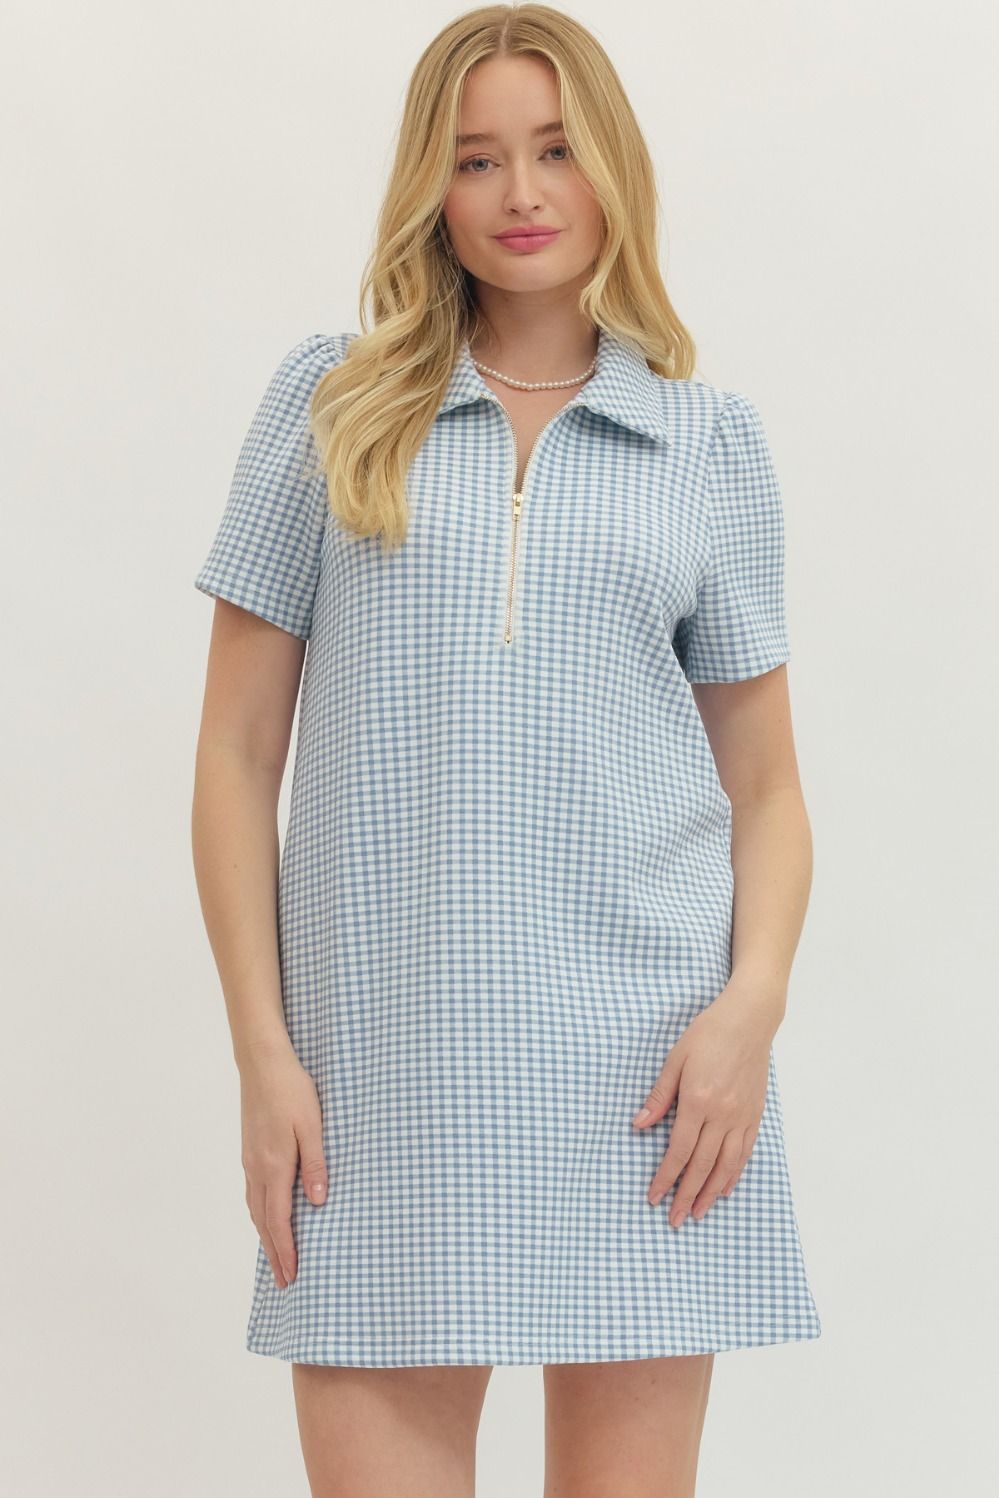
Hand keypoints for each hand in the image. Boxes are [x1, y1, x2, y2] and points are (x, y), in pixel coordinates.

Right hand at [238, 1040, 328, 1286]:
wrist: (262, 1063)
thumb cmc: (292, 1090)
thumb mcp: (312, 1125)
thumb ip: (315, 1163)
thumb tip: (317, 1202)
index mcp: (274, 1166)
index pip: (279, 1220)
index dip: (286, 1250)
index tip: (292, 1276)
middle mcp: (256, 1169)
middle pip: (263, 1222)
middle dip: (274, 1253)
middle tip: (284, 1282)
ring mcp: (249, 1160)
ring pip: (255, 1208)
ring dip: (265, 1235)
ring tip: (276, 1256)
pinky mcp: (249, 1150)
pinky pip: (252, 1192)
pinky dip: (260, 1214)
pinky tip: (267, 1215)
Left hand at [631, 981, 781, 1227]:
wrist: (749, 1019)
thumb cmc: (709, 1034)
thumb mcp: (676, 1059)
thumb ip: (660, 1095)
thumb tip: (640, 1124)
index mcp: (698, 1101)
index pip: (679, 1151)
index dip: (666, 1177)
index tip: (654, 1196)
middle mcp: (722, 1114)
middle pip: (702, 1165)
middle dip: (686, 1195)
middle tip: (675, 1219)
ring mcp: (742, 1116)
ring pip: (726, 1165)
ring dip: (710, 1193)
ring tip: (698, 1213)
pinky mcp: (755, 1114)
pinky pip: (745, 1152)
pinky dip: (734, 1174)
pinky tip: (724, 1188)